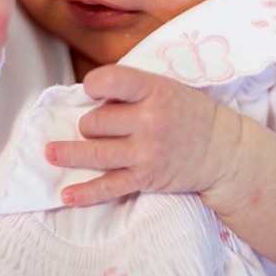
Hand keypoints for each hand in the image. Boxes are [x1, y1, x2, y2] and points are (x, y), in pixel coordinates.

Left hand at [44, 66, 241, 206]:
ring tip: (51, 153)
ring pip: (94, 152)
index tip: (91, 90)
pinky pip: (108, 187)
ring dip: (69, 153)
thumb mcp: (167, 87)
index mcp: (154, 90)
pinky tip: (65, 195)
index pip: (110, 80)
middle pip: (96, 120)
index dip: (93, 85)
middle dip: (92, 122)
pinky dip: (85, 193)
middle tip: (101, 124)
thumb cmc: (189, 113)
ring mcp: (146, 152)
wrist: (223, 151)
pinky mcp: (146, 178)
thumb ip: (133, 89)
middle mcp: (149, 121)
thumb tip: (90, 96)